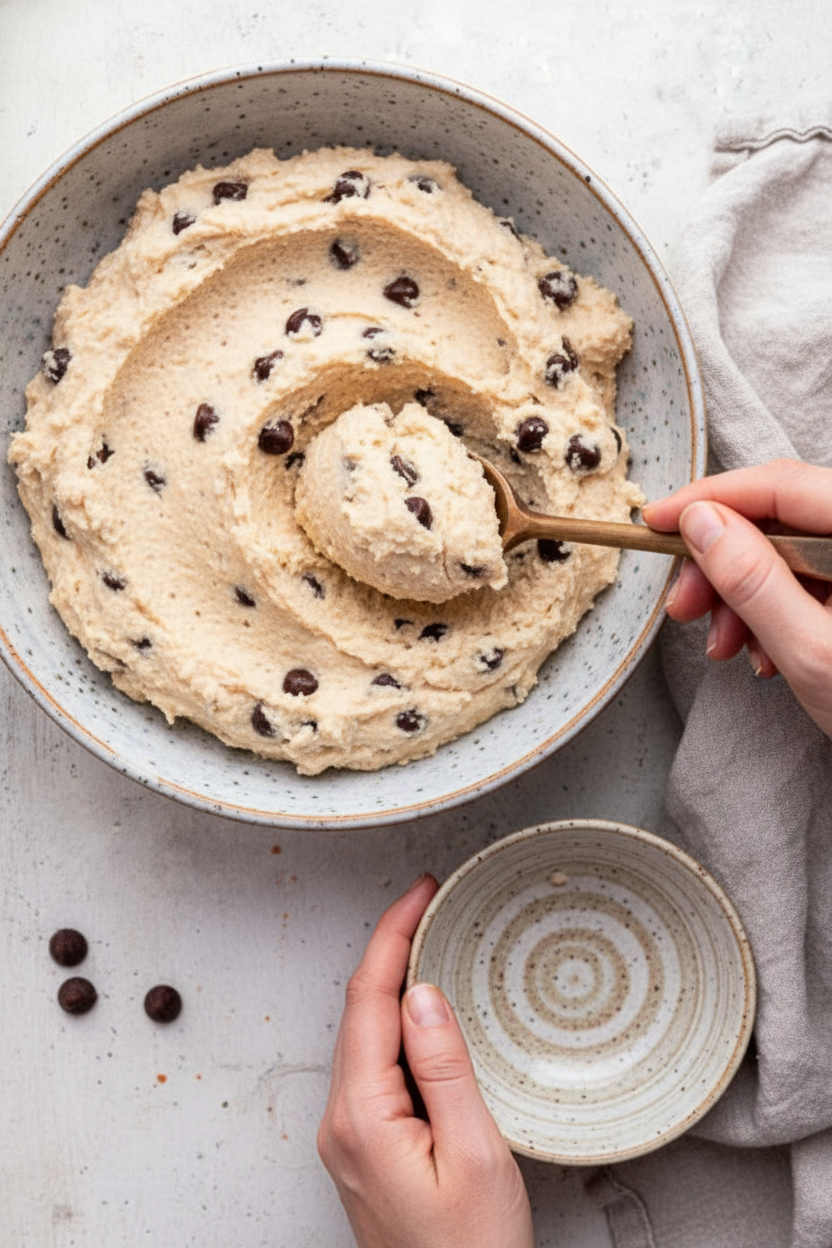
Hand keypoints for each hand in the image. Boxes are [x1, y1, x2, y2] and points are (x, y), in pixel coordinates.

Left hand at [317, 874, 533, 1247]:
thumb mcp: (475, 1155)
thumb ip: (444, 1068)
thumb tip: (422, 994)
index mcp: (362, 1117)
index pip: (369, 999)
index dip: (394, 934)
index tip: (421, 893)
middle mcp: (343, 1123)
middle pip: (360, 1010)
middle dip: (392, 948)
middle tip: (431, 904)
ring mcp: (350, 1138)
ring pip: (366, 1036)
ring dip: (395, 984)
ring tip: (432, 941)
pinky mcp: (366, 1148)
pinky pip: (375, 1066)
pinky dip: (398, 1025)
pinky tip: (424, 1013)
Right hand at [643, 457, 831, 736]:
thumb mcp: (814, 653)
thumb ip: (755, 580)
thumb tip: (703, 523)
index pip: (783, 485)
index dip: (711, 499)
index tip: (659, 522)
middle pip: (783, 517)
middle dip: (722, 562)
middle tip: (684, 605)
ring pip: (790, 552)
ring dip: (742, 595)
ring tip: (725, 646)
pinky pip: (810, 582)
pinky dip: (773, 612)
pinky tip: (764, 653)